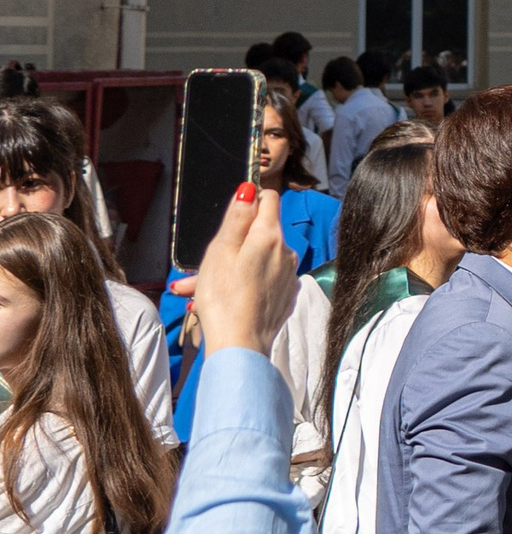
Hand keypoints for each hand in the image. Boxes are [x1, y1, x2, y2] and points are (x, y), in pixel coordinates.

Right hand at [191, 186, 298, 357]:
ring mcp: (288, 276)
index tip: (231, 216)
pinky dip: (243, 284)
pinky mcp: (285, 296)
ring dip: (231, 267)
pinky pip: (262, 280)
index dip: (248, 202)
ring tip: (200, 288)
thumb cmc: (223, 297)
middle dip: (232, 242)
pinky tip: (222, 298)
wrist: (239, 344)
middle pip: (259, 233)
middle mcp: (286, 253)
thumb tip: (249, 189)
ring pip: (256, 259)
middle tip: (202, 264)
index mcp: (270, 236)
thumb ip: (237, 216)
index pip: (268, 199)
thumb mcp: (221, 249)